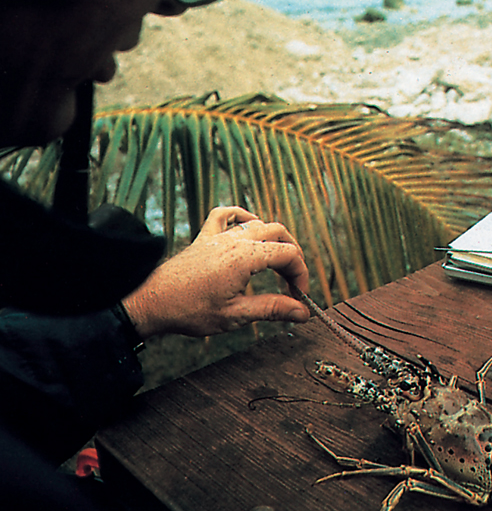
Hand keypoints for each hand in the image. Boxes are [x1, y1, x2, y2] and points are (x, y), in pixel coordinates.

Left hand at [122, 206, 309, 338]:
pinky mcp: (204, 238)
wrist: (151, 302)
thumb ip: (273, 309)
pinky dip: (241, 216)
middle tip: (292, 282)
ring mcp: (219, 236)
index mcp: (245, 257)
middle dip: (293, 257)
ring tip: (277, 263)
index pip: (289, 254)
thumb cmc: (189, 310)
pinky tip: (248, 225)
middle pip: (279, 234)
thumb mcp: (236, 315)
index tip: (299, 297)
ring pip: (258, 223)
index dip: (300, 274)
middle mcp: (234, 240)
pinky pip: (225, 215)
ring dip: (274, 240)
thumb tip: (301, 313)